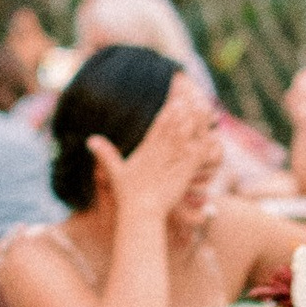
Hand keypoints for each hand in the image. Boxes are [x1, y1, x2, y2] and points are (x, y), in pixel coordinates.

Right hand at [97, 70, 215, 214]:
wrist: (141, 212)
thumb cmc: (128, 194)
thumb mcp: (115, 171)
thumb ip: (106, 153)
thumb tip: (90, 139)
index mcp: (147, 147)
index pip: (160, 121)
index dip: (169, 107)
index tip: (178, 95)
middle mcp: (162, 150)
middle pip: (176, 122)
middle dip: (187, 108)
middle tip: (198, 95)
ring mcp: (174, 159)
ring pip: (189, 134)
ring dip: (199, 121)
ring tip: (208, 108)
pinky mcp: (185, 171)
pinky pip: (199, 154)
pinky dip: (207, 145)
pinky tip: (215, 137)